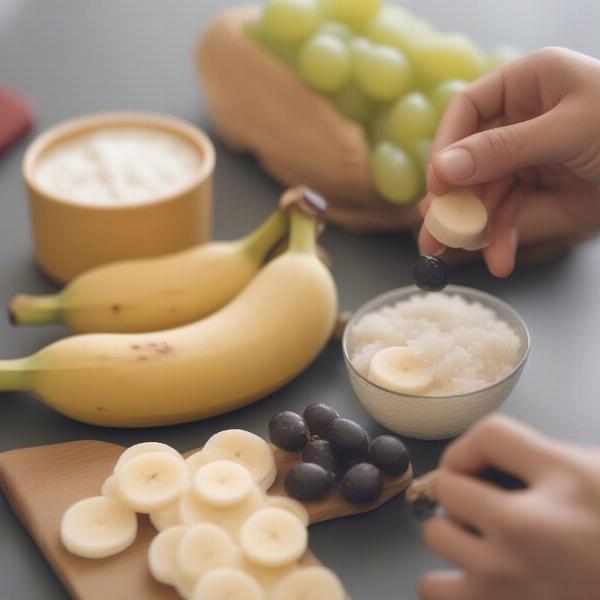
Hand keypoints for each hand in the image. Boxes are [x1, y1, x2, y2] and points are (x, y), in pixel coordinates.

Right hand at [418, 47, 599, 276]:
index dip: (447, 147)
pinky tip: (499, 261)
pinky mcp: (540, 189)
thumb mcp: (569, 131)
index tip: (438, 186)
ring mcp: (529, 157)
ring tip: (453, 256)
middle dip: (453, 201)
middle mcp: (522, 118)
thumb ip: (503, 149)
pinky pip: (510, 214)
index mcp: (529, 84)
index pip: (468, 110)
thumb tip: (443, 168)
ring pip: (486, 193)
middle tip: (432, 236)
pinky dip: (503, 239)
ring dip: (474, 228)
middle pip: (470, 159)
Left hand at [419, 415, 599, 599]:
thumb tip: (486, 462)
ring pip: (436, 535)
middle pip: (448, 485)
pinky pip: (434, 590)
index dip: (476, 444)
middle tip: (488, 506)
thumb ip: (545, 462)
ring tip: (485, 543)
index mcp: (565, 479)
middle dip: (466, 491)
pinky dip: (450, 584)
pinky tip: (480, 580)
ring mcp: (509, 578)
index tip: (482, 462)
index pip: (488, 433)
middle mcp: (527, 526)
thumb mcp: (598, 475)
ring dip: (455, 536)